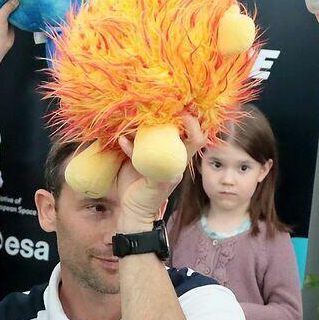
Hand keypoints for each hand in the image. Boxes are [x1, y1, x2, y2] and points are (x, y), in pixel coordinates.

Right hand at [115, 116, 208, 232]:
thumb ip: (162, 175)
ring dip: (144, 125)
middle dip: (168, 117)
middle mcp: (168, 152)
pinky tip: (121, 139)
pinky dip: (126, 139)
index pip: (196, 138)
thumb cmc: (150, 201)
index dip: (193, 125)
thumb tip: (166, 166)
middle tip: (157, 109)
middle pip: (173, 128)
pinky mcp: (136, 155)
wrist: (132, 210)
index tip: (182, 115)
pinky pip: (132, 142)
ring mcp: (152, 153)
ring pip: (152, 132)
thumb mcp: (159, 187)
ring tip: (136, 120)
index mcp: (179, 159)